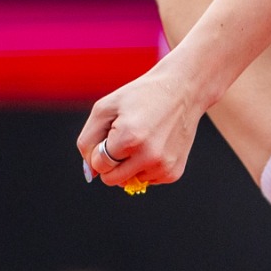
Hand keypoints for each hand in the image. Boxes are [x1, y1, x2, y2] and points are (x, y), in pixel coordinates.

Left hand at [78, 62, 206, 188]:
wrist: (183, 89)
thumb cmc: (140, 96)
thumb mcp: (105, 108)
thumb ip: (88, 141)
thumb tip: (92, 173)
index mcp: (129, 139)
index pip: (98, 165)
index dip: (100, 149)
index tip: (113, 132)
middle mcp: (148, 157)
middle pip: (111, 179)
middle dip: (112, 162)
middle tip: (125, 138)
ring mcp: (163, 167)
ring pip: (129, 181)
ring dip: (130, 164)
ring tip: (144, 138)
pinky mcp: (174, 172)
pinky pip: (147, 180)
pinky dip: (146, 167)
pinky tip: (156, 145)